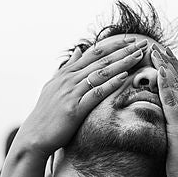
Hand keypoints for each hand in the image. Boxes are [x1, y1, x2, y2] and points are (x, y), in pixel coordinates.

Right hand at [15, 35, 148, 156]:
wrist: (34, 136)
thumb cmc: (46, 114)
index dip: (114, 45)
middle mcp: (69, 79)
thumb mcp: (55, 85)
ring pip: (101, 73)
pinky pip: (96, 93)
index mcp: (67, 73)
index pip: (94, 54)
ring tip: (139, 55)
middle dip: (124, 50)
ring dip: (122, 62)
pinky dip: (110, 84)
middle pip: (101, 60)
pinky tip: (124, 77)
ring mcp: (72, 93)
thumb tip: (79, 50)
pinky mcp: (75, 109)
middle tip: (143, 43)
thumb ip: (69, 67)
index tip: (132, 40)